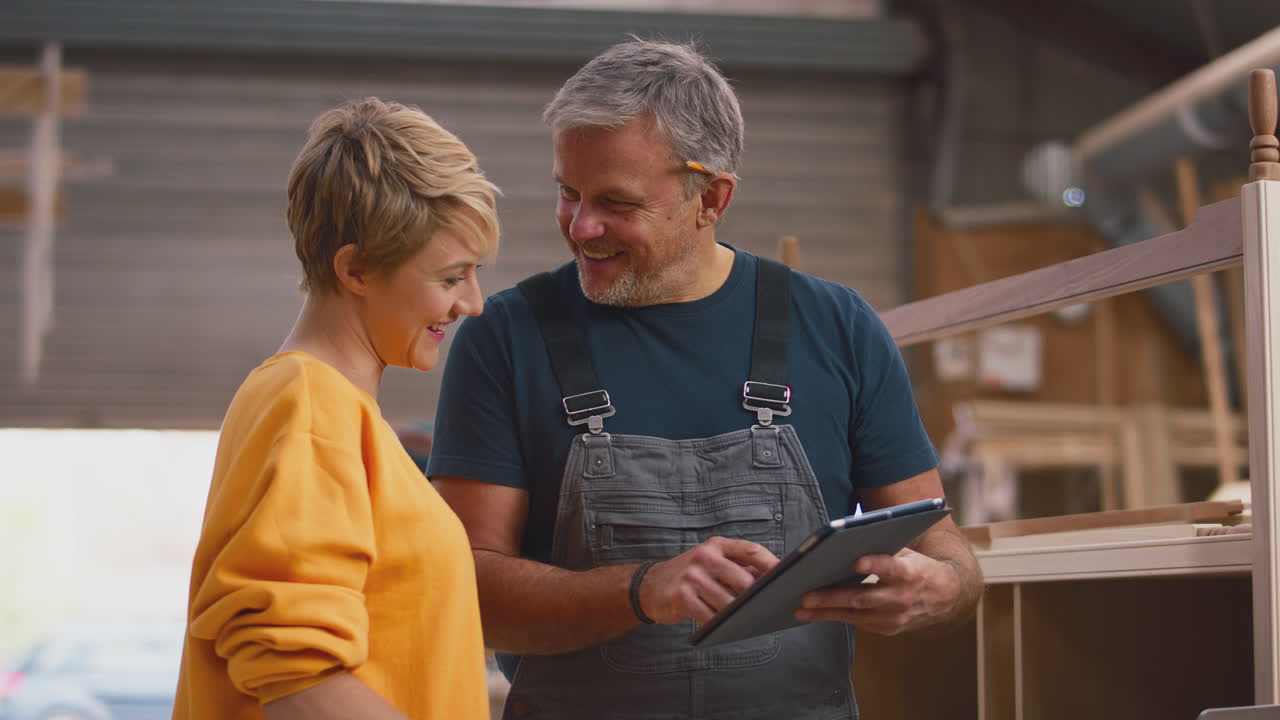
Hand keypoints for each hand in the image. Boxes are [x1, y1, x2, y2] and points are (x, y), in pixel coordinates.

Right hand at [638, 537, 778, 624]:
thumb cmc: (689, 574)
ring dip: (739, 614)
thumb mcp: (711, 560)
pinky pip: (710, 616)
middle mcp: (704, 557)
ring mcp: (692, 577)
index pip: (751, 550)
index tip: (787, 577)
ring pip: (729, 602)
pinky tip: (725, 626)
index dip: (772, 564)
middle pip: (744, 579)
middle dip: (756, 596)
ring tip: (747, 619)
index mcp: (716, 545)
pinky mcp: (682, 597)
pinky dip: (720, 624)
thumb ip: (738, 566)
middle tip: (767, 607)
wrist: (649, 586)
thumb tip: (773, 578)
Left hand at [793, 547, 962, 635]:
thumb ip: (882, 547)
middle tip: (805, 594)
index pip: (892, 568)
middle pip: (863, 597)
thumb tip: (846, 538)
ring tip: (801, 608)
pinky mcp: (887, 629)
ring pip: (855, 615)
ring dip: (826, 612)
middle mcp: (903, 598)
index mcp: (910, 573)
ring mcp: (895, 617)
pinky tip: (814, 613)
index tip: (857, 561)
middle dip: (832, 597)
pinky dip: (835, 617)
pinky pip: (857, 623)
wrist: (945, 597)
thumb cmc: (917, 566)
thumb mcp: (907, 551)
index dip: (876, 565)